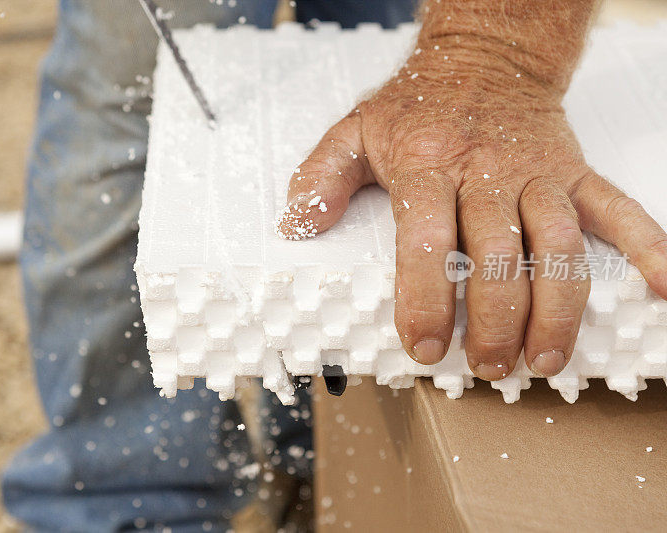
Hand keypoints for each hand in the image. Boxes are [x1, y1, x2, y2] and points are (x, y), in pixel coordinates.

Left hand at [276, 34, 666, 380]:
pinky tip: (662, 288)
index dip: (425, 298)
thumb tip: (297, 226)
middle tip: (485, 365)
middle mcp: (485, 171)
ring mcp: (536, 173)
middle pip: (497, 256)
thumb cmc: (416, 104)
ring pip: (557, 247)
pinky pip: (617, 210)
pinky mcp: (574, 173)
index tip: (423, 345)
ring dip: (557, 310)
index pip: (426, 240)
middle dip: (494, 321)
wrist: (483, 55)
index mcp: (426, 164)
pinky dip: (647, 247)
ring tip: (546, 360)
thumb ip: (319, 178)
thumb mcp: (353, 131)